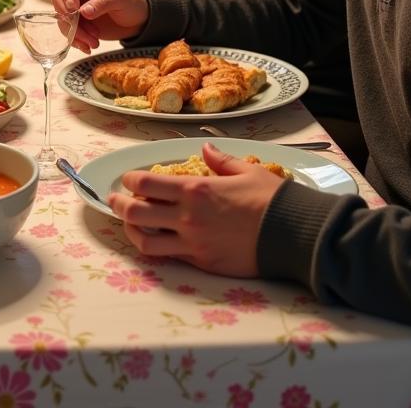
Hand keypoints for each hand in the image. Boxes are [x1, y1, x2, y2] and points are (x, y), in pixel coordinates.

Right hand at [51, 0, 148, 50]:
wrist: (135, 20)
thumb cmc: (130, 2)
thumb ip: (102, 3)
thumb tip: (84, 11)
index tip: (74, 10)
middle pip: (59, 0)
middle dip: (71, 19)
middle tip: (86, 31)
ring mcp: (74, 5)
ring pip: (62, 18)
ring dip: (75, 33)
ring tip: (94, 42)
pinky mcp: (75, 21)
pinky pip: (67, 29)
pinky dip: (76, 40)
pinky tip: (87, 46)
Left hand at [108, 143, 286, 276]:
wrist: (296, 236)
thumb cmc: (272, 199)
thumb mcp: (246, 170)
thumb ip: (220, 160)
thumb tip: (205, 147)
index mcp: (195, 189)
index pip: (145, 183)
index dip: (130, 180)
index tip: (128, 179)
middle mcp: (187, 217)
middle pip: (136, 212)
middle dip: (119, 205)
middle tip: (115, 200)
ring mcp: (193, 243)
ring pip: (146, 242)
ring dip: (132, 231)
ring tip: (129, 223)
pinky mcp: (203, 263)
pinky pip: (171, 256)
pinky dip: (158, 247)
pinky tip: (157, 240)